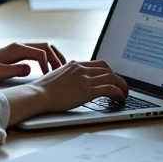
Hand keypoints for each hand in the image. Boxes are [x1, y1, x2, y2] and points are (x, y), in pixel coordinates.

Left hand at [0, 42, 66, 82]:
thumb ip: (15, 70)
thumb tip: (31, 69)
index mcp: (16, 49)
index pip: (41, 53)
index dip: (49, 64)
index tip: (51, 77)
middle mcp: (18, 46)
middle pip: (46, 47)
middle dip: (57, 58)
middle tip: (64, 71)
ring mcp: (17, 49)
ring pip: (42, 48)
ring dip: (53, 57)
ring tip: (60, 68)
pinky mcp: (15, 54)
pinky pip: (36, 53)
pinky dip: (45, 58)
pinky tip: (47, 68)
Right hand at [1, 60, 128, 125]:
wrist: (38, 95)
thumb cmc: (42, 90)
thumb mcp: (56, 77)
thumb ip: (67, 77)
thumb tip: (72, 84)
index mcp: (74, 64)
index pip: (97, 64)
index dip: (107, 71)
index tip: (111, 78)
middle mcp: (82, 69)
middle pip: (107, 69)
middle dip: (116, 77)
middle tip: (120, 86)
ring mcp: (85, 79)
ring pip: (112, 77)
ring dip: (122, 85)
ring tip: (124, 93)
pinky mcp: (88, 90)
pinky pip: (110, 88)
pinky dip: (118, 92)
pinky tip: (120, 97)